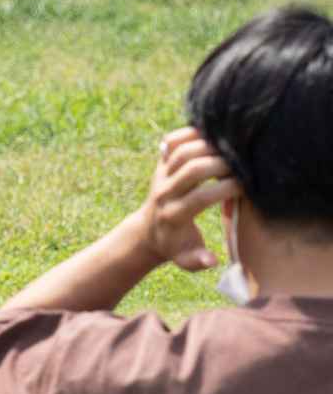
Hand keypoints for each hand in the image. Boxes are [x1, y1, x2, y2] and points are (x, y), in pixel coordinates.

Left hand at [139, 126, 239, 271]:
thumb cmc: (175, 246)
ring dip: (210, 145)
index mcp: (173, 215)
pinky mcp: (161, 162)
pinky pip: (173, 140)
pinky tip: (212, 136)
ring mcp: (161, 175)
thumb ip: (197, 261)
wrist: (149, 231)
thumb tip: (211, 260)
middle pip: (193, 169)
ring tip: (231, 150)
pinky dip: (192, 132)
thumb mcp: (185, 258)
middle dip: (221, 164)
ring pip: (184, 151)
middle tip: (242, 164)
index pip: (201, 198)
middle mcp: (164, 193)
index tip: (246, 187)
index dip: (227, 189)